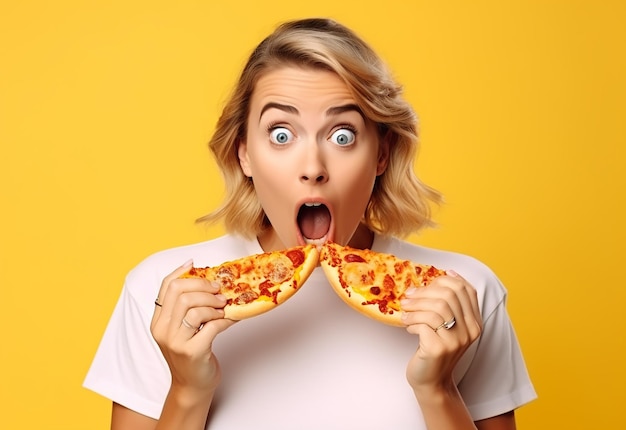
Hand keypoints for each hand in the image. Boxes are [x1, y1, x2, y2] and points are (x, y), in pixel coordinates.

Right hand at [150, 260, 235, 397]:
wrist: (192, 386)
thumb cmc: (191, 354)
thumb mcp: (182, 329)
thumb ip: (186, 308)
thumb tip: (204, 278)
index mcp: (158, 322)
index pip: (166, 287)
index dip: (181, 272)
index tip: (196, 265)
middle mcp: (162, 331)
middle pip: (181, 293)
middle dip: (204, 287)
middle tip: (219, 291)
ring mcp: (176, 342)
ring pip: (194, 308)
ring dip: (214, 304)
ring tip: (224, 308)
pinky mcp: (192, 352)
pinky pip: (211, 326)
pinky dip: (225, 320)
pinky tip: (231, 319)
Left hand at [400, 270, 481, 392]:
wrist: (431, 381)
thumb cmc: (435, 348)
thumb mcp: (447, 325)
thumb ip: (448, 304)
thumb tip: (445, 274)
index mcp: (474, 321)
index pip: (465, 289)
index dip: (446, 280)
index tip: (429, 281)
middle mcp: (470, 330)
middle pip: (449, 295)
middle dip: (424, 292)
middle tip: (408, 297)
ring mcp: (456, 340)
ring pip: (436, 307)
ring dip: (415, 306)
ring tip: (404, 311)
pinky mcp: (439, 348)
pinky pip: (424, 324)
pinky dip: (412, 321)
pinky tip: (408, 327)